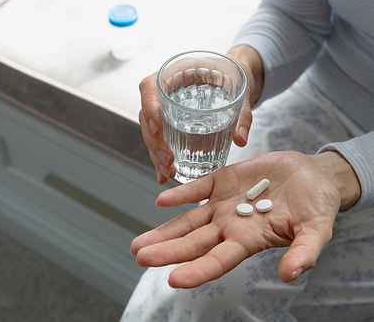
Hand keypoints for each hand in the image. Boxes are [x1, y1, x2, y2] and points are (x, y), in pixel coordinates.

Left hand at [131, 151, 359, 288]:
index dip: (197, 271)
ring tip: (138, 244)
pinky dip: (181, 195)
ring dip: (163, 230)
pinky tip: (162, 201)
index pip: (218, 261)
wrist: (312, 176)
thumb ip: (305, 251)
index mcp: (249, 240)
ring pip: (188, 220)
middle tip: (139, 257)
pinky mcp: (223, 180)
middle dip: (166, 251)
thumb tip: (290, 275)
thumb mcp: (317, 230)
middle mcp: (230, 225)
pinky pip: (197, 189)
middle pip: (193, 242)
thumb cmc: (317, 206)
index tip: (173, 280)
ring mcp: (223, 204)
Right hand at [139, 45, 263, 183]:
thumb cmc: (231, 74)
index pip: (150, 87)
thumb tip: (241, 138)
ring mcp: (164, 108)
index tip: (157, 128)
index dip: (150, 108)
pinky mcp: (169, 123)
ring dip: (155, 154)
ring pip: (150, 132)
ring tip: (168, 172)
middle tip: (168, 160)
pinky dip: (161, 158)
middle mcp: (163, 91)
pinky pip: (160, 140)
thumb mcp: (239, 89)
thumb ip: (242, 113)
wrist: (232, 76)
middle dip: (154, 141)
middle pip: (147, 116)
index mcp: (173, 73)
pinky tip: (165, 175)